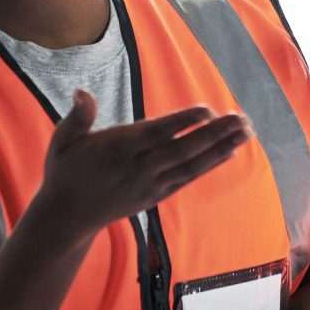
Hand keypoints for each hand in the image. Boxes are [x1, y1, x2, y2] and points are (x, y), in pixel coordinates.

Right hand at [24, 91, 249, 245]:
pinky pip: (188, 178)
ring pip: (191, 165)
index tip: (207, 109)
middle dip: (214, 134)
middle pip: (182, 149)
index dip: (183, 122)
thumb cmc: (65, 171)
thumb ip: (77, 117)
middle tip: (242, 118)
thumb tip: (81, 92)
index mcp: (116, 149)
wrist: (68, 216)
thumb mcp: (62, 142)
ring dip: (221, 147)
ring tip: (246, 132)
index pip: (156, 134)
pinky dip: (209, 165)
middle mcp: (137, 168)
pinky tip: (230, 151)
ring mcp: (149, 184)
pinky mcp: (156, 195)